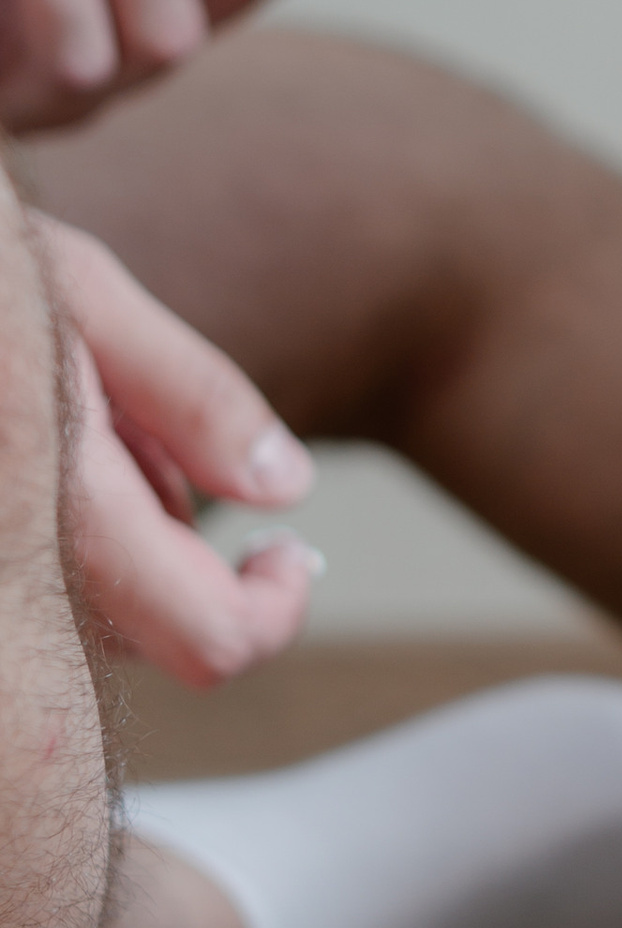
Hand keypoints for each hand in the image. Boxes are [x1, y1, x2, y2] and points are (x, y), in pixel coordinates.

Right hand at [41, 218, 319, 682]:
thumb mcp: (72, 288)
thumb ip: (187, 393)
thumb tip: (285, 490)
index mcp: (50, 503)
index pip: (210, 638)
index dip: (270, 608)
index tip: (288, 551)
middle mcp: (10, 562)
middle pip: (152, 639)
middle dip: (192, 564)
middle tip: (169, 455)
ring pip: (87, 618)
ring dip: (124, 541)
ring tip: (83, 418)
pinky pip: (33, 583)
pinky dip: (62, 532)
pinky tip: (38, 441)